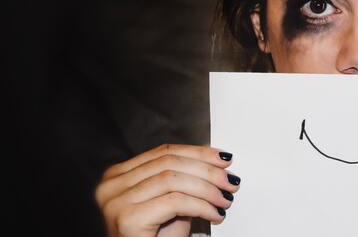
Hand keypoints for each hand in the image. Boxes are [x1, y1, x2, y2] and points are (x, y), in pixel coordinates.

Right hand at [95, 144, 240, 236]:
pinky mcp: (128, 218)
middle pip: (169, 163)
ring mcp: (116, 201)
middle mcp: (111, 185)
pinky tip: (215, 214)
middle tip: (231, 181)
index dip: (197, 153)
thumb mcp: (170, 203)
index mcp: (118, 176)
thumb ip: (183, 180)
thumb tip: (216, 161)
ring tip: (226, 199)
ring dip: (207, 189)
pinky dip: (201, 206)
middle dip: (207, 170)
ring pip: (172, 180)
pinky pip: (175, 202)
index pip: (164, 152)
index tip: (224, 158)